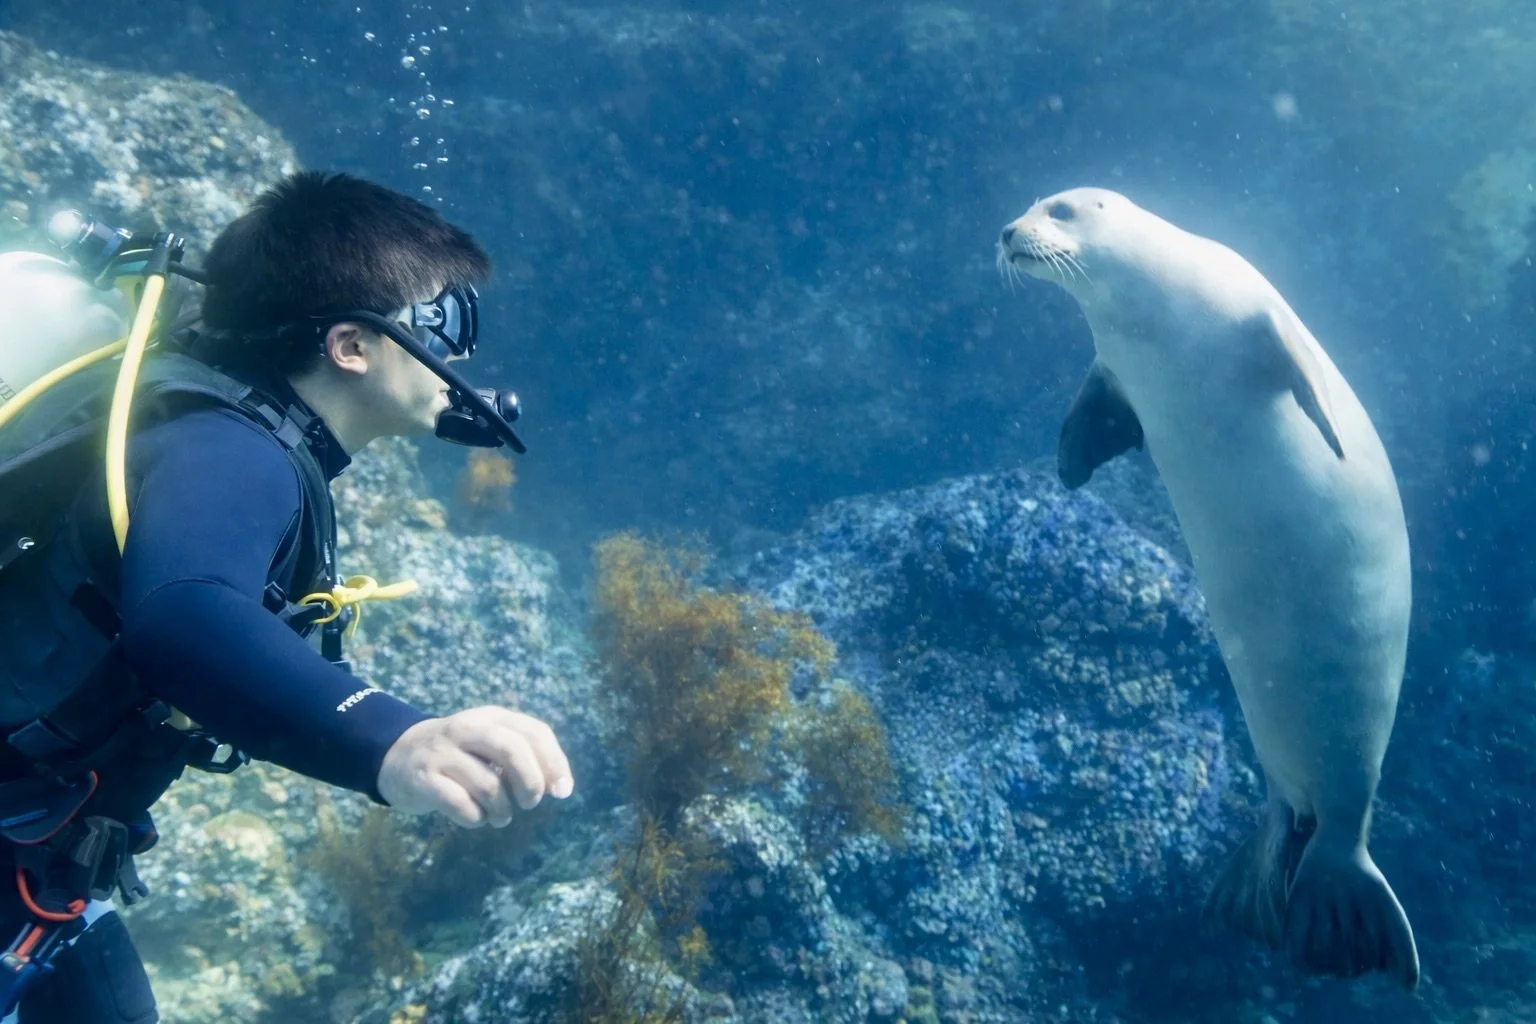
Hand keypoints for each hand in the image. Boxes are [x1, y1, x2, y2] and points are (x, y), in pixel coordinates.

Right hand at [376, 706, 574, 827]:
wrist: (398, 755)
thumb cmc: (460, 754)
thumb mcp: (490, 744)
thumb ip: (525, 758)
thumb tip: (560, 787)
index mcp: (491, 717)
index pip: (535, 731)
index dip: (555, 762)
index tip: (563, 791)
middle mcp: (467, 729)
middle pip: (512, 750)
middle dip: (530, 782)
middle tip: (530, 803)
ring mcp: (442, 753)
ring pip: (488, 785)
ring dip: (502, 810)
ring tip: (500, 816)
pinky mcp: (423, 779)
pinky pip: (461, 805)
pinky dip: (476, 818)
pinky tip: (475, 817)